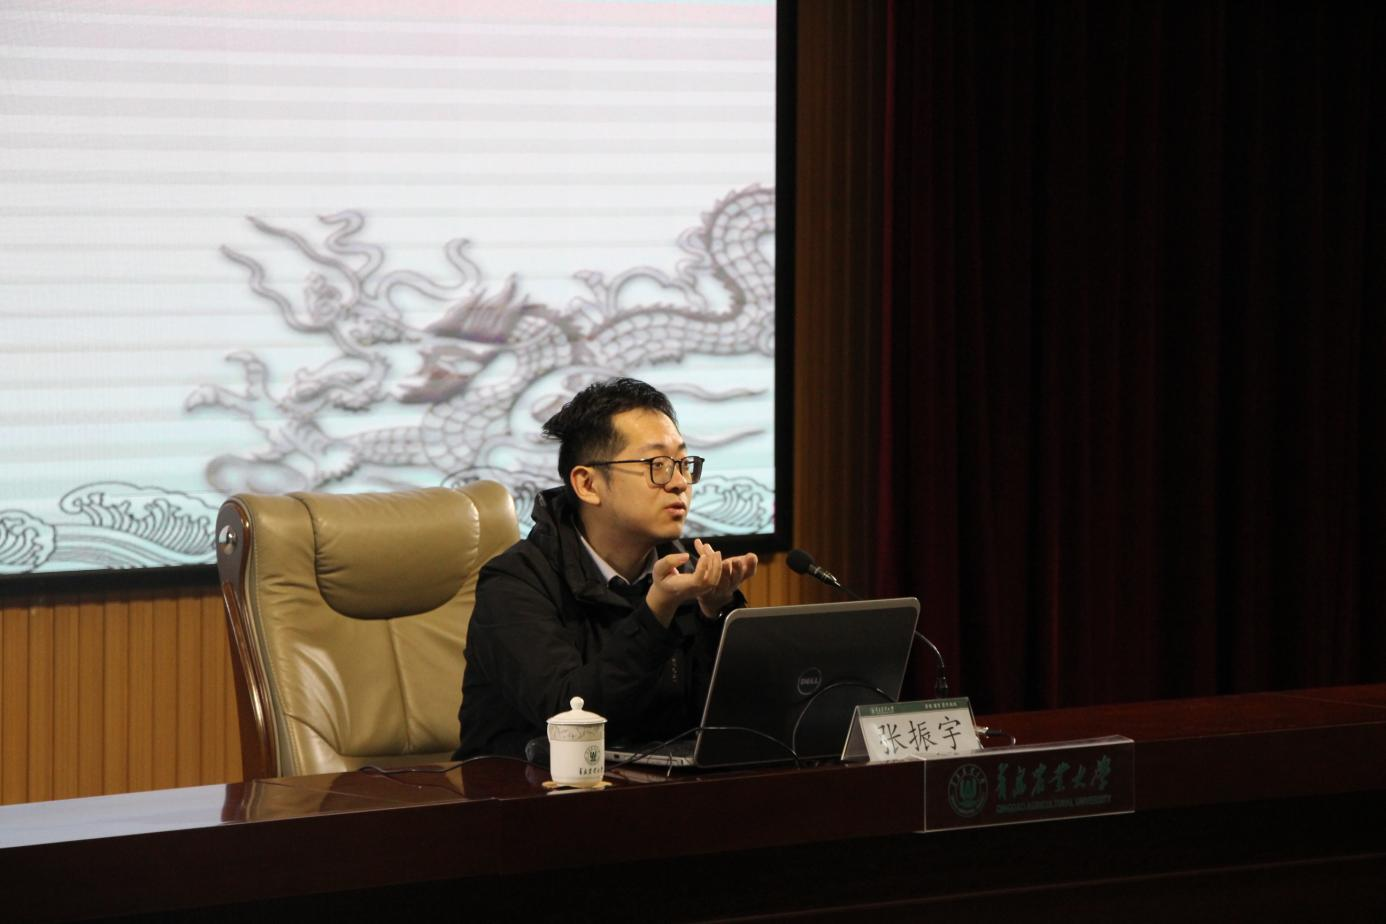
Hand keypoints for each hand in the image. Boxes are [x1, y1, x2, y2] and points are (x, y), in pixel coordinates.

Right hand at [642, 540, 756, 625]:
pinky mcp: (707, 585)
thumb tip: (687, 556)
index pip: (698, 580)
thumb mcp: (659, 569)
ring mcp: (703, 589)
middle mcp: (697, 589)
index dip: (703, 568)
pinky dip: (713, 561)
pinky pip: (715, 573)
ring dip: (715, 560)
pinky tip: (706, 551)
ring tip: (706, 546)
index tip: (703, 555)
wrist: (667, 594)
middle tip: (706, 546)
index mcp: (685, 586)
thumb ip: (670, 561)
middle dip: (712, 561)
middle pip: (712, 578)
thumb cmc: (662, 580)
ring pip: (716, 575)